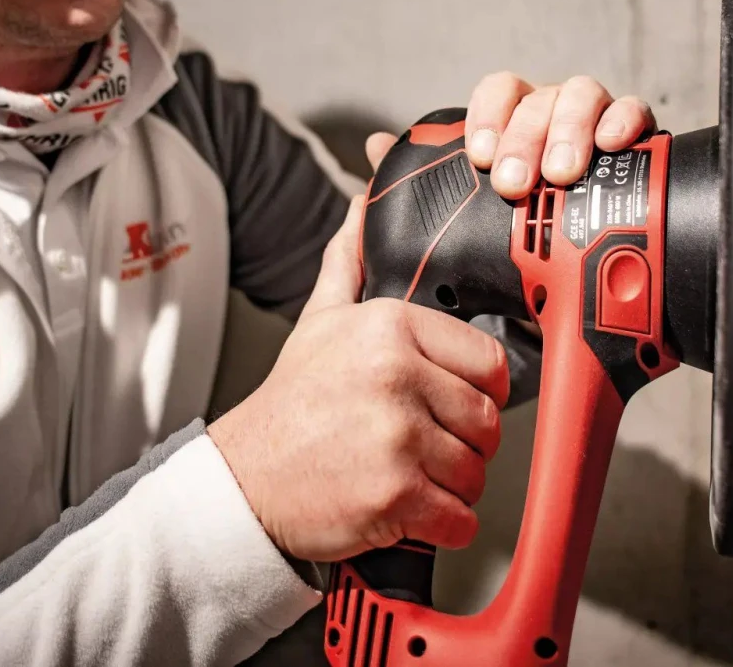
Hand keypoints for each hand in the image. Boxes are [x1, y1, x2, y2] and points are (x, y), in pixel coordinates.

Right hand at [207, 197, 509, 562]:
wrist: (243, 478)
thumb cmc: (290, 405)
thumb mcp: (319, 321)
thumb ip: (349, 262)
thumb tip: (363, 206)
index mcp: (391, 327)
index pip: (489, 362)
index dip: (476, 391)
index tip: (450, 404)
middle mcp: (397, 375)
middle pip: (487, 421)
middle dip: (462, 444)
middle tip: (421, 447)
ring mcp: (398, 436)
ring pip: (476, 473)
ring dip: (451, 487)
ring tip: (407, 475)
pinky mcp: (396, 494)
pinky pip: (460, 519)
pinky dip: (442, 526)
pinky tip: (406, 509)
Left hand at [364, 74, 655, 198]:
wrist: (567, 269)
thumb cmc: (513, 226)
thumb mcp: (464, 207)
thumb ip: (421, 178)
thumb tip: (373, 146)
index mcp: (513, 119)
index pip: (498, 91)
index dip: (487, 116)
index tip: (477, 156)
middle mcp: (552, 113)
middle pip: (538, 98)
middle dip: (525, 136)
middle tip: (514, 182)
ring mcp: (593, 121)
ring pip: (583, 95)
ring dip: (569, 129)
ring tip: (561, 173)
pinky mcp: (632, 140)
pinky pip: (633, 113)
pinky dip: (623, 120)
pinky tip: (613, 144)